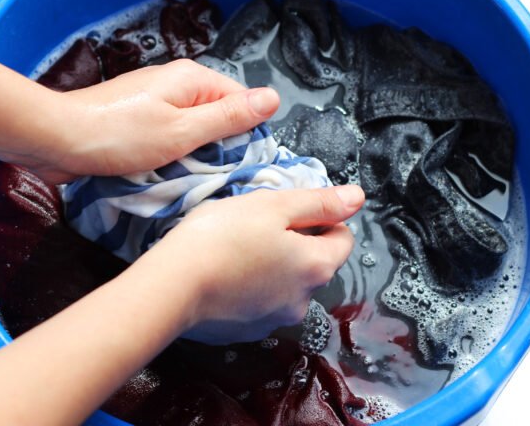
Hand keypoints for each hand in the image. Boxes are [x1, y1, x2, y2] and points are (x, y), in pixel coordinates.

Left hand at [5, 59, 279, 182]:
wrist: (55, 140)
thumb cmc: (120, 136)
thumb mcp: (183, 131)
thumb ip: (229, 117)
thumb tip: (273, 97)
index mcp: (192, 79)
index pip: (240, 101)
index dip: (247, 133)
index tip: (244, 166)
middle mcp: (175, 84)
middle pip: (216, 116)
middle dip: (218, 147)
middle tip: (215, 178)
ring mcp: (154, 101)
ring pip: (191, 131)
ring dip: (192, 155)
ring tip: (188, 179)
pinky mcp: (136, 120)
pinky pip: (167, 137)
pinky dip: (170, 156)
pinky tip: (165, 175)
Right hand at [139, 184, 364, 343]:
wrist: (172, 286)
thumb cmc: (220, 238)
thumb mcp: (273, 206)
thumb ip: (319, 203)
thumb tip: (357, 198)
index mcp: (316, 266)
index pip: (343, 238)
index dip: (320, 218)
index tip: (287, 210)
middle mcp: (303, 300)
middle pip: (312, 261)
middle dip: (292, 241)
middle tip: (256, 225)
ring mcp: (274, 320)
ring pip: (285, 282)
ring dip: (270, 264)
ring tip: (234, 248)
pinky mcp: (247, 331)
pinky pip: (259, 301)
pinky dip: (249, 286)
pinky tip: (224, 273)